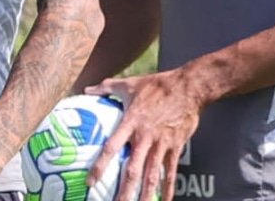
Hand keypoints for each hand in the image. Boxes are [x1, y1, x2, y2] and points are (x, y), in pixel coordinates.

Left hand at [85, 70, 202, 200]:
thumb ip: (106, 88)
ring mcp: (161, 144)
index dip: (100, 166)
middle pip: (132, 169)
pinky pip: (171, 172)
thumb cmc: (156, 85)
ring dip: (145, 194)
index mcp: (131, 122)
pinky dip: (168, 188)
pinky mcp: (176, 148)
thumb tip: (86, 90)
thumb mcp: (128, 84)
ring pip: (152, 175)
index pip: (112, 147)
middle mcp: (145, 137)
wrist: (188, 87)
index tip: (90, 181)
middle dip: (124, 190)